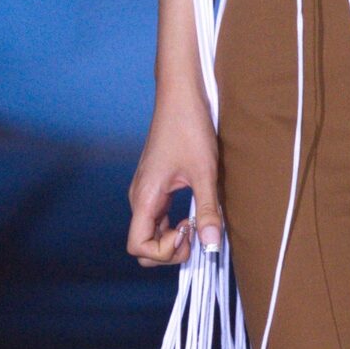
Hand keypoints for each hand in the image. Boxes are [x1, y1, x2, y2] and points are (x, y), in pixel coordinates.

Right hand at [126, 90, 222, 266]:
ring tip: (198, 221)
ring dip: (173, 238)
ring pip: (151, 233)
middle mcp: (140, 198)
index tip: (188, 231)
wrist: (180, 97)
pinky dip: (174, 226)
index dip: (163, 251)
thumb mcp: (204, 171)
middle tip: (196, 230)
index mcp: (145, 197)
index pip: (137, 246)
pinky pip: (158, 219)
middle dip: (170, 249)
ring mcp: (146, 193)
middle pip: (143, 245)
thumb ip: (208, 210)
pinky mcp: (155, 188)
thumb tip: (212, 245)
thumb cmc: (189, 127)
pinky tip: (195, 213)